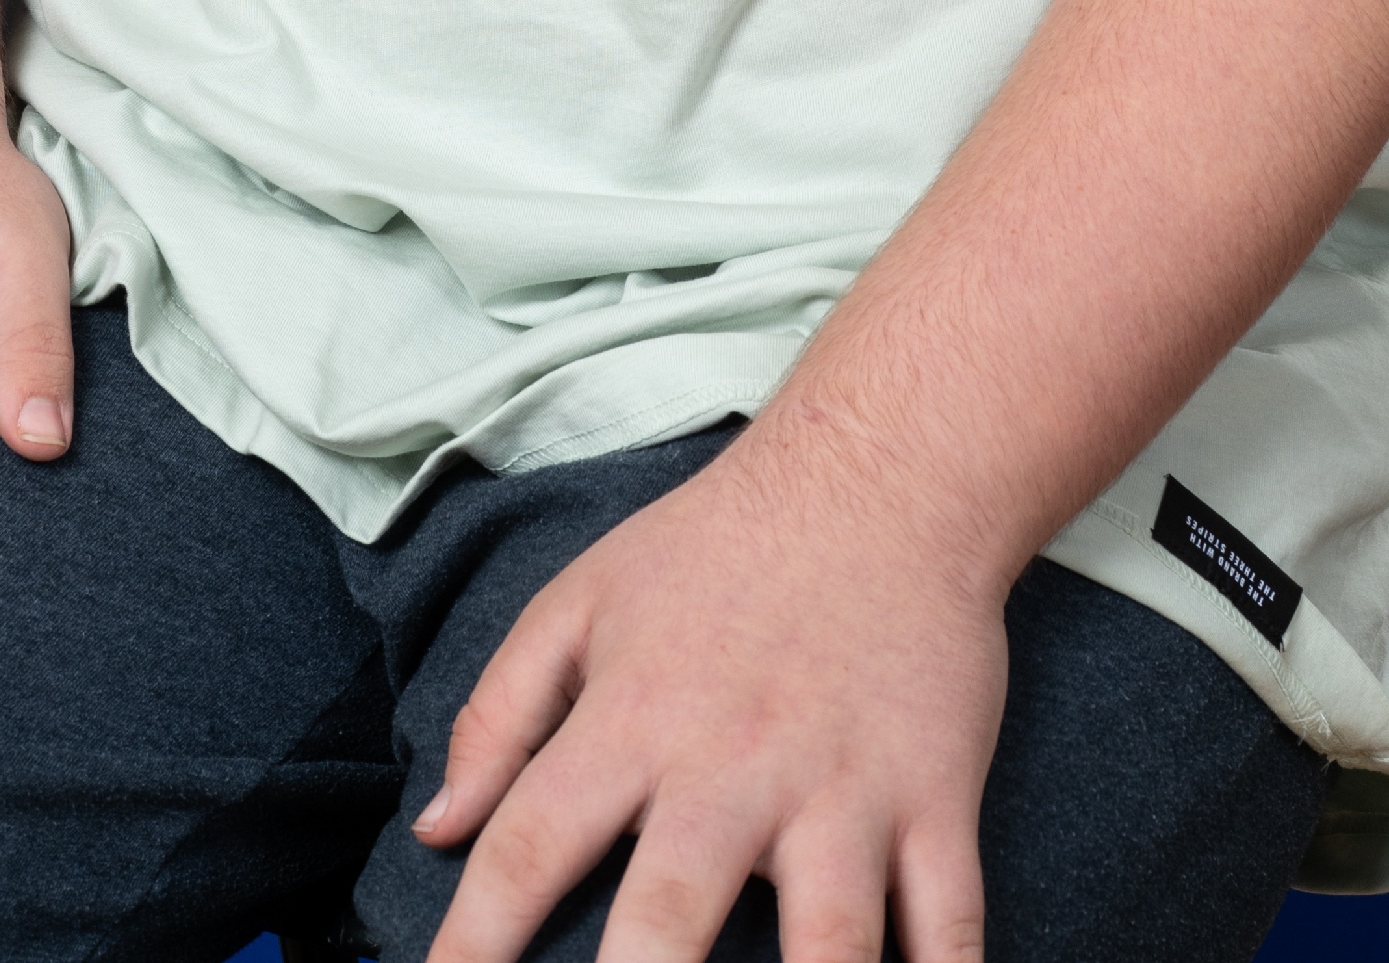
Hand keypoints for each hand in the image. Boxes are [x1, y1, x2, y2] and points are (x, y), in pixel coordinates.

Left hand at [414, 430, 1009, 962]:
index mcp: (636, 718)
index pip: (528, 848)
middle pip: (668, 921)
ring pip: (828, 944)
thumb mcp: (582, 599)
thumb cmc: (717, 547)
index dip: (472, 944)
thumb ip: (500, 713)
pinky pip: (950, 924)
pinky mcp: (937, 798)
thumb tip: (438, 831)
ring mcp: (844, 790)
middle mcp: (735, 766)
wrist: (880, 473)